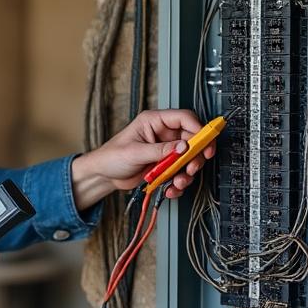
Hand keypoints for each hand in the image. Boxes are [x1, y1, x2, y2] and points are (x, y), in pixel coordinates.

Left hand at [71, 109, 215, 205]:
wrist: (104, 175)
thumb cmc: (111, 156)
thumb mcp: (135, 152)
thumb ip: (161, 150)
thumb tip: (183, 147)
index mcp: (155, 121)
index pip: (184, 118)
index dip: (198, 129)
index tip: (204, 144)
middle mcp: (163, 134)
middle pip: (192, 140)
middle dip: (195, 156)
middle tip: (193, 168)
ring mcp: (166, 151)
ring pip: (189, 159)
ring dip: (187, 173)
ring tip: (177, 182)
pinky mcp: (165, 166)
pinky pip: (180, 173)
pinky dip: (178, 183)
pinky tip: (170, 189)